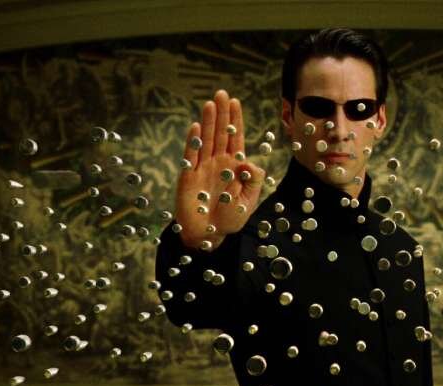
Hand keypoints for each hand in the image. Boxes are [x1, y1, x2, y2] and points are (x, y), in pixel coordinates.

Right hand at [175, 89, 265, 250]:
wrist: (208, 235)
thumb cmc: (229, 219)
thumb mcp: (249, 201)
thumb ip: (254, 180)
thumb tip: (250, 161)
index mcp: (234, 167)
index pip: (235, 139)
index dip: (235, 121)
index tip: (236, 102)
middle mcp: (218, 163)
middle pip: (220, 133)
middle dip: (222, 114)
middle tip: (222, 93)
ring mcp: (203, 168)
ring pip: (206, 140)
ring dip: (208, 122)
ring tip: (210, 104)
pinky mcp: (189, 176)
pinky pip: (191, 155)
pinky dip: (194, 141)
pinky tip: (196, 127)